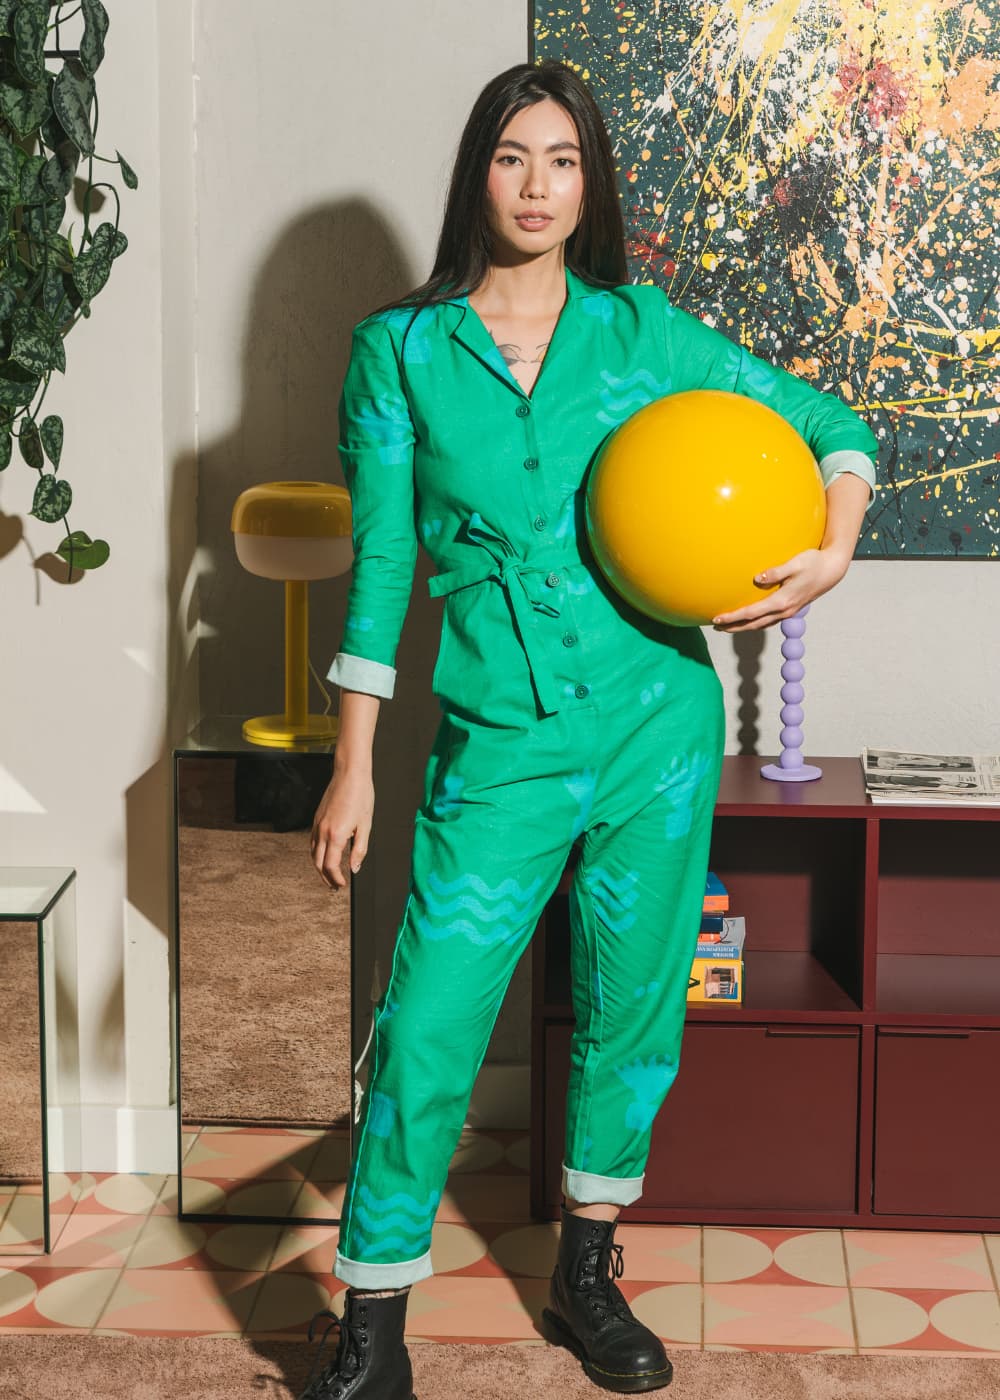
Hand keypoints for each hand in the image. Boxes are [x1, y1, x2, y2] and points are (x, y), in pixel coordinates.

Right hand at [310, 763, 373, 889]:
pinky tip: (325, 855)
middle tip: (334, 886)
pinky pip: (313, 842)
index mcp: (336, 835)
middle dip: (325, 877)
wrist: (350, 774)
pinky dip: (317, 854)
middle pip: (318, 863)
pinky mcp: (317, 818)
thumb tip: (355, 868)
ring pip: (313, 853)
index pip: (330, 866)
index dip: (336, 879)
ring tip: (329, 875)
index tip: (342, 884)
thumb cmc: (361, 796)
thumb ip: (360, 850)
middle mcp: (322, 831)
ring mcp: (317, 825)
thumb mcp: (366, 826)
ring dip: (320, 867)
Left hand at [711, 545, 849, 631]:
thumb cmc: (814, 562)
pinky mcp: (791, 608)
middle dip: (734, 627)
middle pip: (754, 624)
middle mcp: (784, 610)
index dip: (733, 617)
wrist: (833, 569)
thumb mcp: (795, 563)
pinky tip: (748, 618)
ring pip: (761, 624)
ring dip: (743, 626)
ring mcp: (788, 612)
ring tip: (727, 625)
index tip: (717, 619)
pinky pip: (768, 620)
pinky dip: (755, 621)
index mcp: (782, 601)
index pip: (751, 613)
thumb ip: (776, 571)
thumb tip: (758, 578)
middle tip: (715, 626)